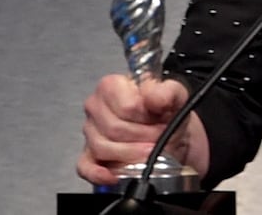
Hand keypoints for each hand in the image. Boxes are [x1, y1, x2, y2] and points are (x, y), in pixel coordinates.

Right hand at [75, 74, 206, 185]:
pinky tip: (113, 175)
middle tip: (160, 137)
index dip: (147, 117)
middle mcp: (96, 107)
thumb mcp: (175, 95)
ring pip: (102, 148)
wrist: (169, 130)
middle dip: (143, 137)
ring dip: (131, 154)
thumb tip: (155, 98)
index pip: (126, 107)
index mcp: (111, 85)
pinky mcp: (89, 155)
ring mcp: (91, 132)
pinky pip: (86, 166)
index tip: (162, 120)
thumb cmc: (166, 110)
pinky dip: (98, 173)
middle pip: (114, 129)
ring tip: (150, 150)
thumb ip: (167, 92)